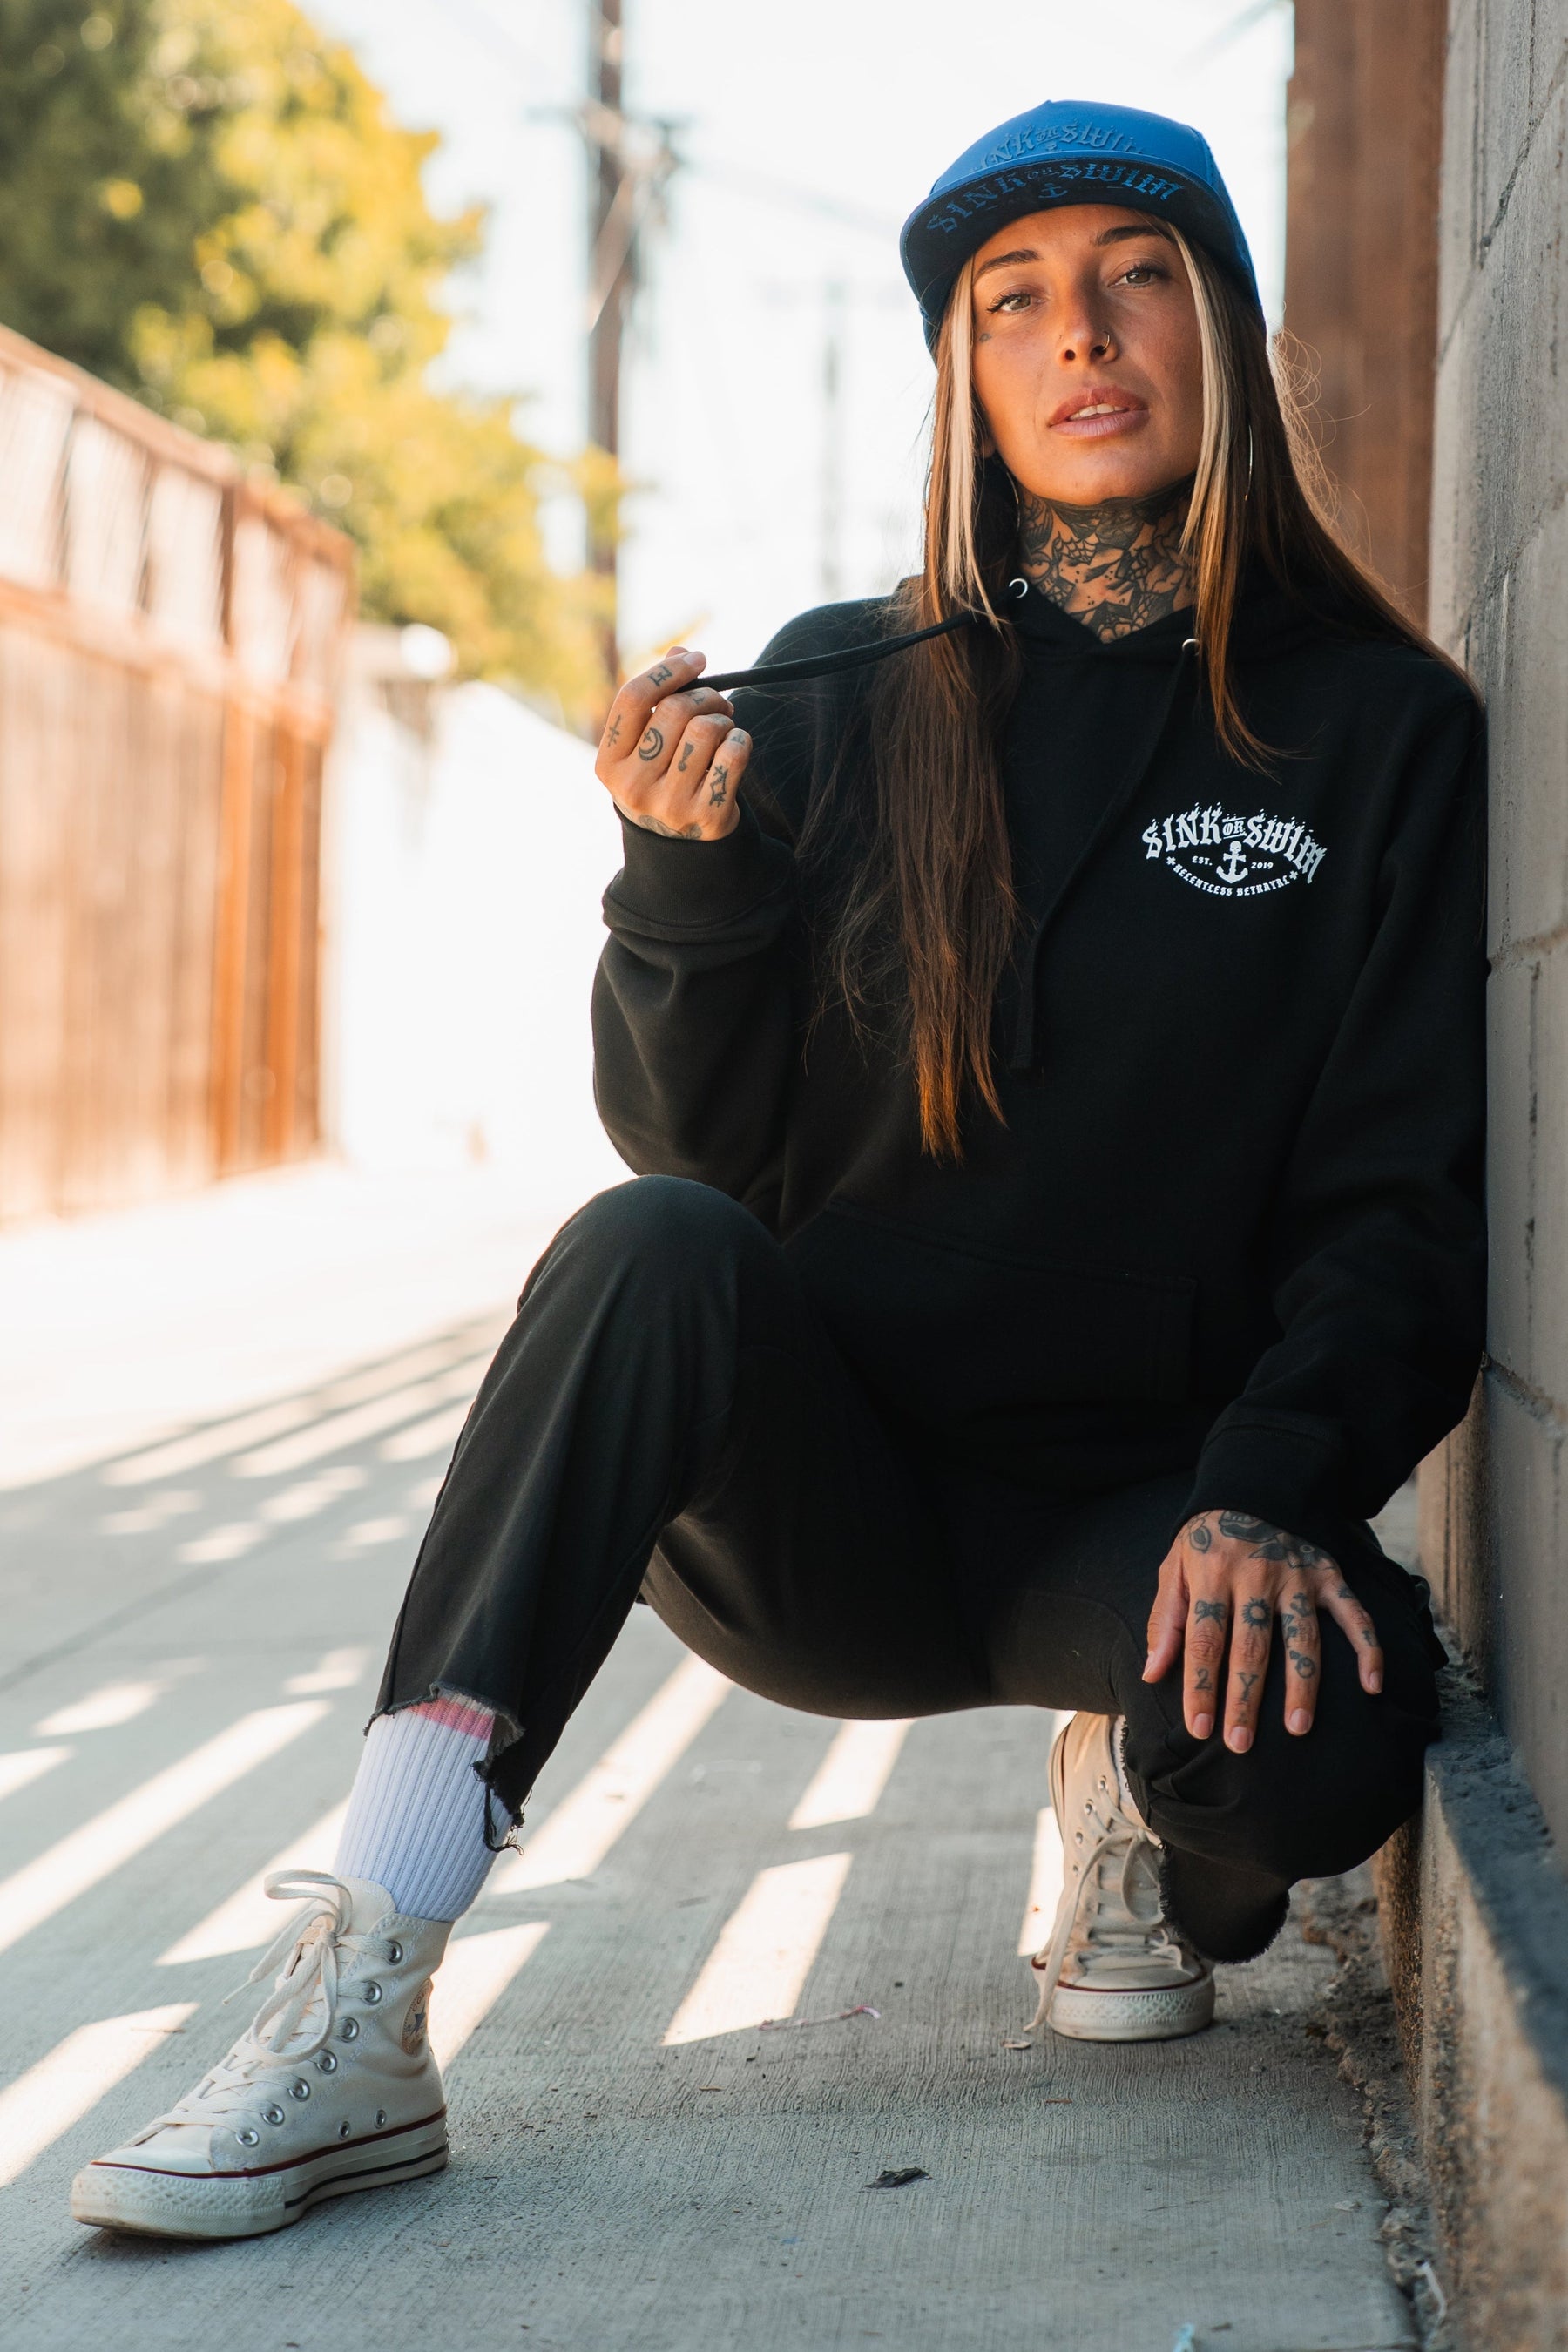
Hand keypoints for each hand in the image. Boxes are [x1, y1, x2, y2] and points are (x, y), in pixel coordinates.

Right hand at [594, 647, 749, 840]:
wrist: (680, 847)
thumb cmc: (662, 778)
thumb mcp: (645, 745)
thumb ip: (657, 699)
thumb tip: (682, 655)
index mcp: (609, 764)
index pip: (633, 698)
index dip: (669, 671)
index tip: (697, 659)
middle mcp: (634, 786)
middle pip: (675, 709)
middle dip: (705, 695)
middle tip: (718, 701)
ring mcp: (670, 805)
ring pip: (707, 729)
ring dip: (723, 719)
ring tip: (722, 728)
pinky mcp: (708, 816)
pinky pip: (733, 754)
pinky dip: (740, 740)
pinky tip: (734, 747)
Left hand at [1142, 1509, 1384, 1752]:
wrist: (1253, 1488)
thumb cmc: (1207, 1541)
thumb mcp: (1174, 1568)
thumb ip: (1167, 1621)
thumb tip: (1151, 1673)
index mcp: (1212, 1574)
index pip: (1205, 1640)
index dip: (1201, 1686)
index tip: (1198, 1728)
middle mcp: (1256, 1576)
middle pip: (1251, 1647)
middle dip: (1245, 1698)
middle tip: (1240, 1743)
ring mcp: (1297, 1575)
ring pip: (1301, 1638)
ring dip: (1302, 1685)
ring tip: (1297, 1728)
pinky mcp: (1329, 1574)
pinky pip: (1353, 1614)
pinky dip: (1367, 1649)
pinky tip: (1371, 1686)